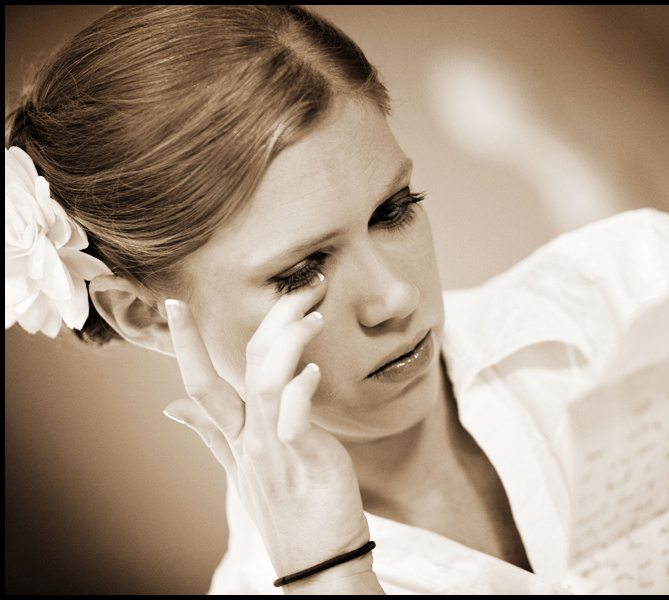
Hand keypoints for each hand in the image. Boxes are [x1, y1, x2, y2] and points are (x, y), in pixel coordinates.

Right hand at [162, 278, 372, 580]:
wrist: (317, 564)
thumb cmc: (287, 511)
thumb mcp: (242, 470)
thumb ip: (209, 435)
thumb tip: (170, 408)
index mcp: (235, 438)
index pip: (200, 384)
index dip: (186, 345)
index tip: (175, 305)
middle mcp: (249, 440)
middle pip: (242, 369)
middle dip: (267, 321)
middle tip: (297, 286)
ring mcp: (273, 451)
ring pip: (264, 384)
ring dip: (287, 342)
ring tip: (312, 314)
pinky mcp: (304, 462)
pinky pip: (294, 421)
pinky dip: (299, 391)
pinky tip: (312, 370)